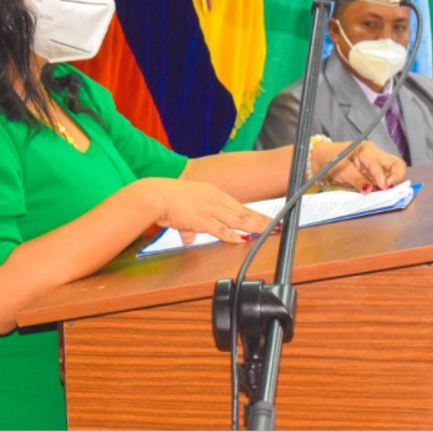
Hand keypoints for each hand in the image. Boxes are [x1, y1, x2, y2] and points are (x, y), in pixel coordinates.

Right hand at [138, 179, 271, 244]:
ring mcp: (210, 209)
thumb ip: (188, 227)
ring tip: (269, 230)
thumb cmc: (165, 199)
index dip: (252, 213)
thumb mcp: (181, 211)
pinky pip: (221, 229)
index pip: (238, 205)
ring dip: (255, 226)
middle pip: (243, 211)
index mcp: (211, 193)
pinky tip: (243, 239)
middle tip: (277, 224)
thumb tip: (188, 237)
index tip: (264, 218)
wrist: (154, 195)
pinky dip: (233, 235)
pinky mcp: (202, 219)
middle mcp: (215, 199)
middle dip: (261, 218)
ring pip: (238, 219)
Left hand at [311, 140, 406, 191]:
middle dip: (397, 177)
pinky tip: (380, 194)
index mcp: (367, 150)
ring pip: (393, 174)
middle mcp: (376, 157)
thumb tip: (370, 190)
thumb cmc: (330, 160)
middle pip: (396, 164)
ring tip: (385, 194)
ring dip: (391, 185)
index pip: (381, 163)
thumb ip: (357, 180)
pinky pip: (384, 182)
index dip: (382, 176)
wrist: (320, 161)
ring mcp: (376, 167)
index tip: (384, 186)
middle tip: (391, 189)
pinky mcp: (374, 176)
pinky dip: (384, 189)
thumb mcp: (342, 170)